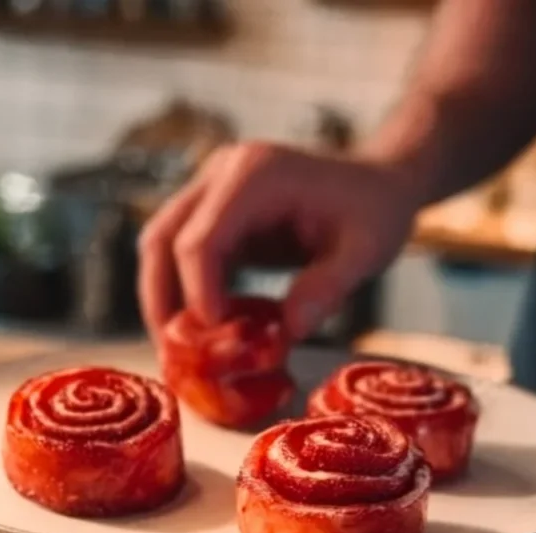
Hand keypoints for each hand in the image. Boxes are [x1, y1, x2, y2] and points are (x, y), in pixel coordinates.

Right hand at [138, 142, 418, 344]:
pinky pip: (178, 253)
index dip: (199, 295)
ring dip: (161, 299)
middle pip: (161, 238)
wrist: (377, 185)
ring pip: (158, 244)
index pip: (200, 240)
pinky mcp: (213, 212)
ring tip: (178, 351)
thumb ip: (328, 287)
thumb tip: (287, 333)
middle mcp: (223, 173)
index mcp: (256, 175)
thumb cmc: (375, 213)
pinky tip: (197, 331)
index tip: (217, 340)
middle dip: (162, 302)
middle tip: (175, 357)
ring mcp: (212, 189)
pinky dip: (180, 292)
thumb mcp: (367, 251)